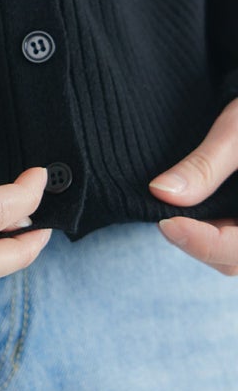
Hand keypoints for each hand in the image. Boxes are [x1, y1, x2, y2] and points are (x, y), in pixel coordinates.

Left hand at [148, 97, 237, 274]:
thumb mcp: (236, 133)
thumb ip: (205, 166)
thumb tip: (161, 192)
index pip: (237, 248)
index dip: (203, 242)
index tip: (166, 224)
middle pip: (231, 257)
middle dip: (196, 243)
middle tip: (161, 217)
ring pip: (229, 253)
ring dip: (199, 239)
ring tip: (172, 214)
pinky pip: (229, 237)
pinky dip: (205, 231)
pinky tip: (184, 213)